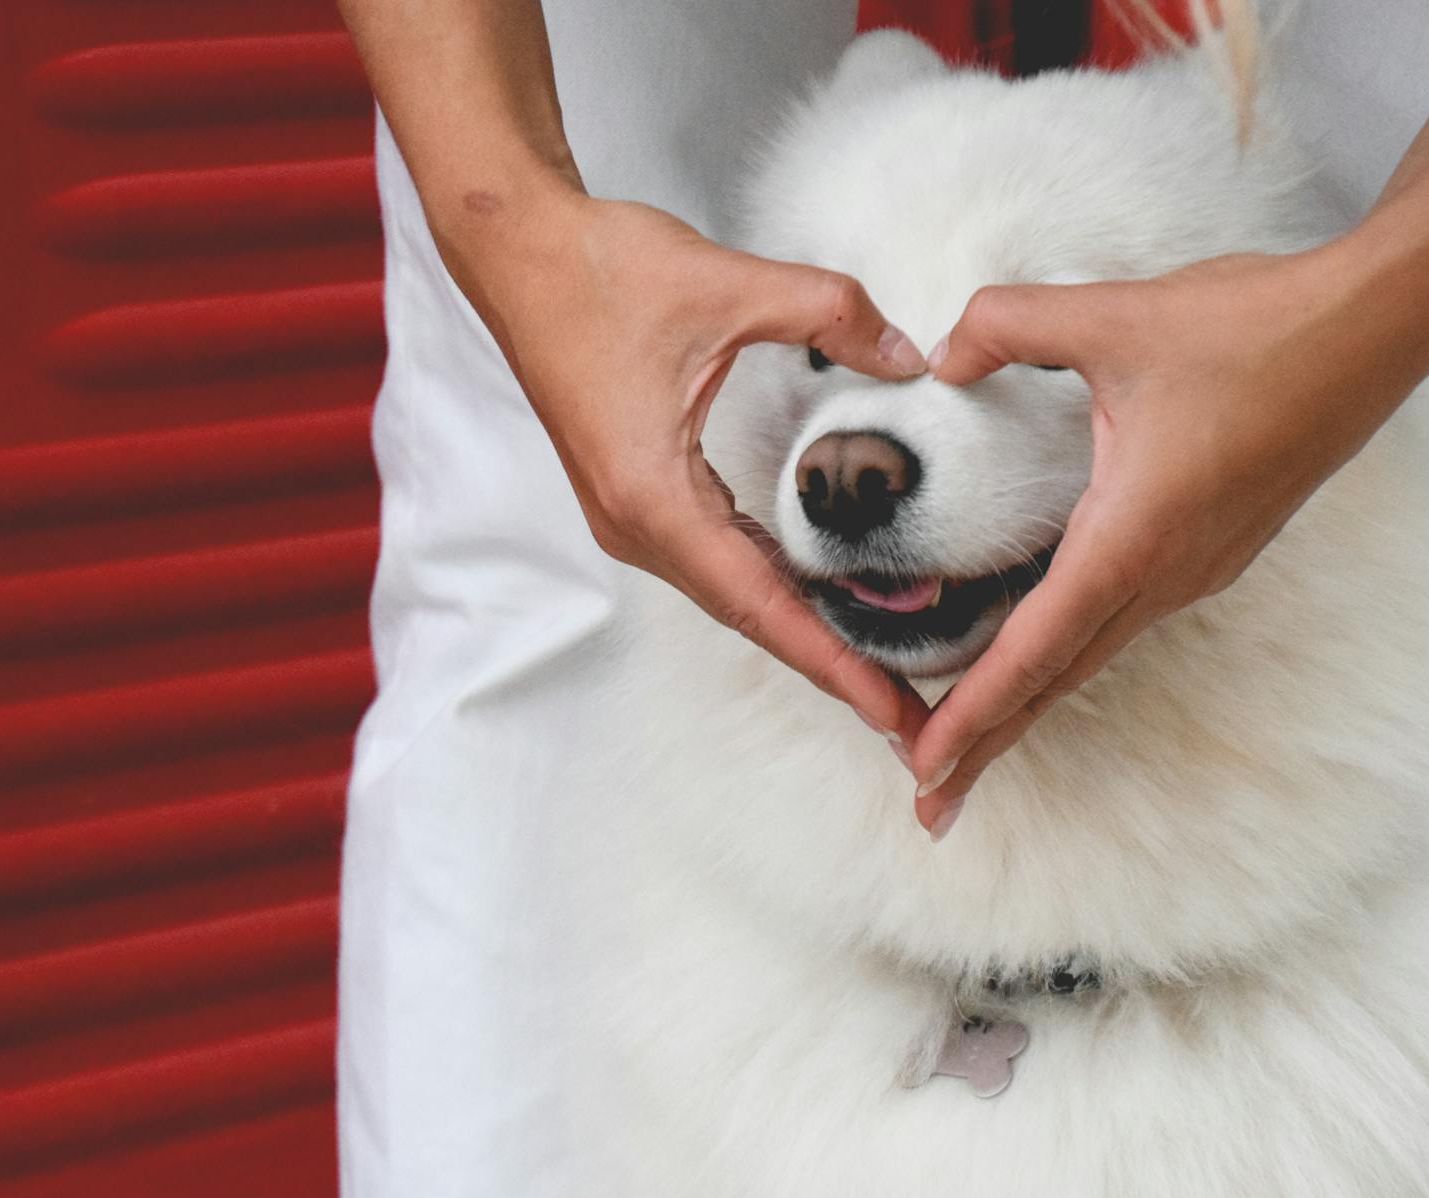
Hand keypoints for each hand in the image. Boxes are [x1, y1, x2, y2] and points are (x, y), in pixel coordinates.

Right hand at [466, 194, 934, 750]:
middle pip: (749, 617)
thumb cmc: (601, 269)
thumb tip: (909, 358)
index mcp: (654, 496)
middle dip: (831, 666)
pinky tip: (814, 594)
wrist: (518, 250)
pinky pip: (710, 559)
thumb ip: (832, 315)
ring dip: (799, 631)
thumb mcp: (730, 283)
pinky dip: (767, 585)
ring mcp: (627, 514)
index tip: (890, 713)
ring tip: (876, 670)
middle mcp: (635, 524)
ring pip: (729, 593)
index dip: (833, 663)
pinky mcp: (631, 493)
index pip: (761, 604)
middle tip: (910, 716)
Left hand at [907, 241, 1428, 835]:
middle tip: (931, 805)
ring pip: (1091, 654)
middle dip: (987, 742)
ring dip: (1026, 703)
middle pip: (1056, 679)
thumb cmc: (1258, 326)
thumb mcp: (1114, 315)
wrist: (1378, 326)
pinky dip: (1065, 655)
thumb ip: (1007, 326)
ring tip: (969, 748)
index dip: (973, 713)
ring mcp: (1196, 567)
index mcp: (1134, 537)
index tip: (925, 768)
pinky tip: (1037, 656)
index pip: (1033, 648)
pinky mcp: (1214, 548)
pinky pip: (1122, 620)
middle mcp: (1167, 572)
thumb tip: (940, 355)